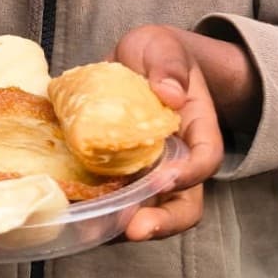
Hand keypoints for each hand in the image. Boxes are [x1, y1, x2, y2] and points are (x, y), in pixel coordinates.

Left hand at [112, 24, 223, 241]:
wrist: (135, 63)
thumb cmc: (156, 55)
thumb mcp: (163, 47)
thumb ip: (168, 64)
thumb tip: (170, 93)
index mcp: (197, 128)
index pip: (206, 158)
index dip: (191, 173)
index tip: (168, 177)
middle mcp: (177, 161)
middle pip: (183, 204)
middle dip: (163, 223)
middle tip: (136, 229)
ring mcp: (147, 174)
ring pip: (146, 212)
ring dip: (122, 228)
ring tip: (93, 230)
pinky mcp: (117, 176)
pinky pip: (111, 203)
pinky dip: (94, 214)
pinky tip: (71, 215)